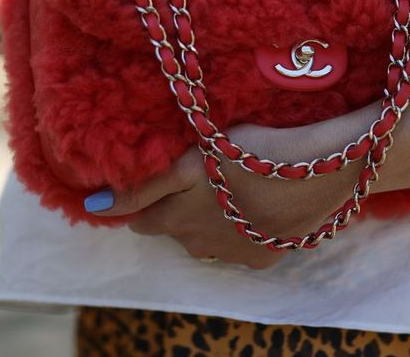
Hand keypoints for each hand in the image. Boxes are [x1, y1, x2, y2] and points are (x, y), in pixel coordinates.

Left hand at [85, 122, 366, 268]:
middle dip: (180, 210)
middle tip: (203, 175)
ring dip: (212, 220)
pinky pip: (241, 247)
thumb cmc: (248, 153)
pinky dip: (243, 229)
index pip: (142, 218)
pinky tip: (258, 203)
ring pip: (207, 241)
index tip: (165, 177)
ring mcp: (234, 254)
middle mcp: (199, 245)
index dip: (149, 199)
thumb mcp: (188, 161)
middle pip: (175, 231)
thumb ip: (141, 188)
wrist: (317, 171)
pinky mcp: (266, 257)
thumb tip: (92, 208)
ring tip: (232, 187)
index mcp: (176, 219)